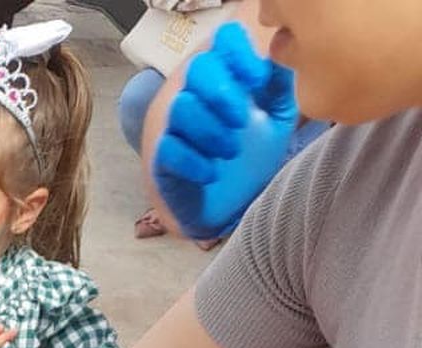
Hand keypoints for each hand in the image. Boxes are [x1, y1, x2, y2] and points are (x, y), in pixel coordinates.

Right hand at [152, 22, 298, 240]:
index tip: (259, 80)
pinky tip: (211, 172)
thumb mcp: (277, 121)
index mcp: (226, 77)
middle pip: (198, 69)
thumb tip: (280, 57)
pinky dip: (193, 161)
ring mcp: (175, 127)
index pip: (224, 41)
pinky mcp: (162, 161)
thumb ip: (279, 89)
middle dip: (223, 92)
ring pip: (182, 109)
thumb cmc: (253, 161)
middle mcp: (197, 94)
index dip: (239, 53)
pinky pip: (169, 149)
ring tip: (231, 151)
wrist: (233, 211)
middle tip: (242, 121)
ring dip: (210, 129)